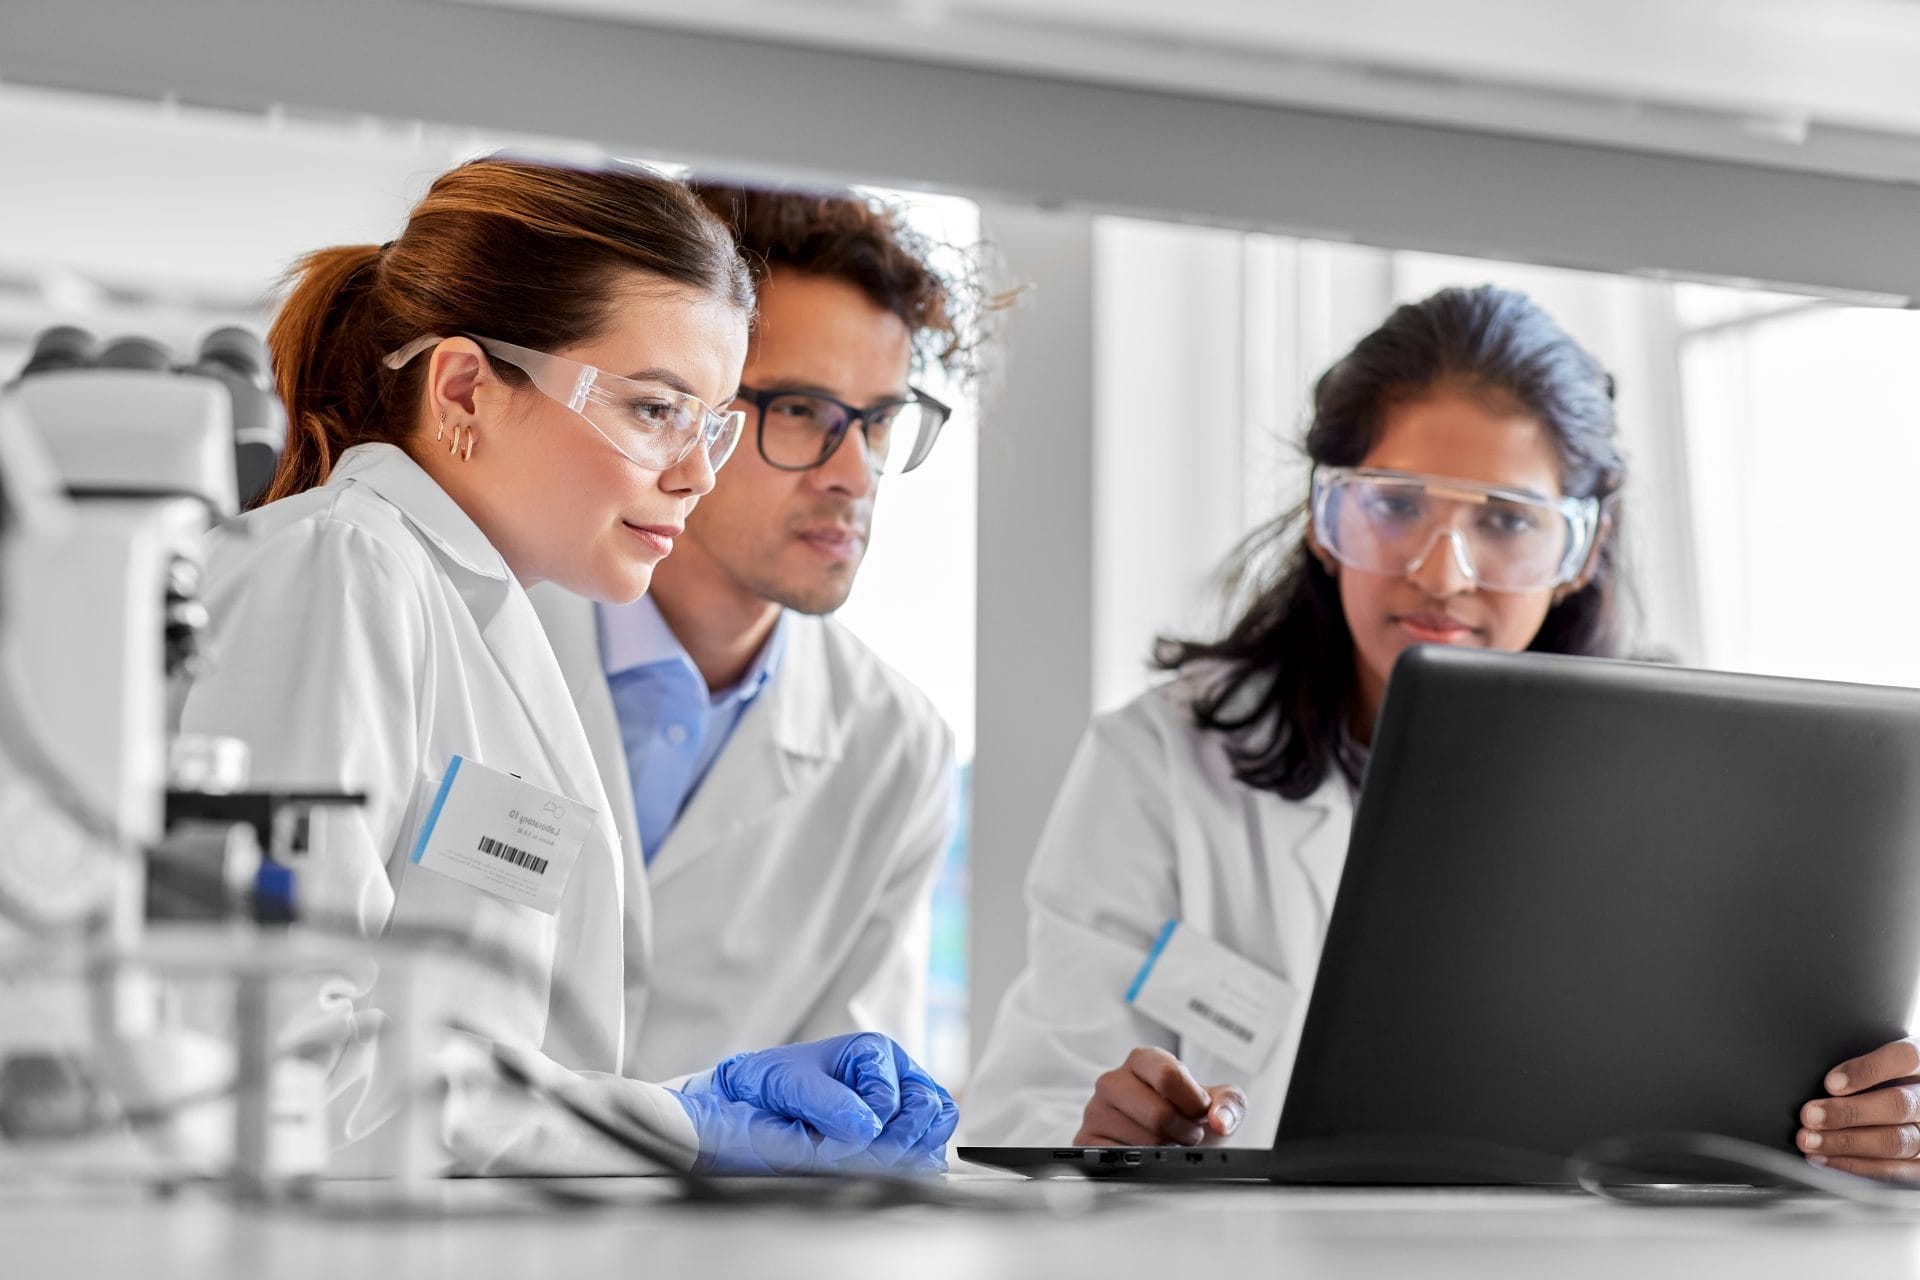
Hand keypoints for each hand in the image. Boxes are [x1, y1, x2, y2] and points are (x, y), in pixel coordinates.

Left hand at [676, 1032, 957, 1174]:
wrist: (751, 1099)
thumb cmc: (772, 1082)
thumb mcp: (789, 1083)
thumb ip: (829, 1103)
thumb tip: (868, 1128)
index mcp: (872, 1052)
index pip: (890, 1099)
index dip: (865, 1129)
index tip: (828, 1147)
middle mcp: (894, 1074)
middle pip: (928, 1108)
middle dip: (897, 1140)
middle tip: (862, 1160)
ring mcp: (902, 1102)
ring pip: (937, 1124)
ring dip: (913, 1151)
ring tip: (877, 1165)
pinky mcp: (901, 1130)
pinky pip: (931, 1145)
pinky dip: (920, 1161)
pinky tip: (894, 1170)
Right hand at [1074, 1046, 1244, 1145]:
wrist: (1171, 1141)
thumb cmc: (1189, 1116)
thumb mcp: (1217, 1103)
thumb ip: (1230, 1103)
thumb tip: (1220, 1121)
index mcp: (1143, 1060)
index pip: (1168, 1075)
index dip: (1193, 1102)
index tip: (1199, 1113)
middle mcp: (1113, 1081)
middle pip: (1158, 1114)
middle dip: (1183, 1132)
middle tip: (1187, 1134)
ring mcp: (1096, 1111)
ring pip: (1142, 1142)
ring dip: (1165, 1151)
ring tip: (1166, 1144)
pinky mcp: (1086, 1141)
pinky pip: (1119, 1160)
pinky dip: (1141, 1166)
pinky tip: (1145, 1157)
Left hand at [1797, 1036, 1919, 1180]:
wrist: (1909, 1101)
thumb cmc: (1882, 1079)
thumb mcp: (1875, 1057)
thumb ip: (1859, 1064)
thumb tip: (1822, 1079)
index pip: (1904, 1058)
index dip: (1867, 1070)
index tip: (1831, 1083)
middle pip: (1898, 1104)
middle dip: (1848, 1113)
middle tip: (1810, 1115)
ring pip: (1896, 1141)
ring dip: (1846, 1143)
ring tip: (1810, 1141)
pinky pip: (1897, 1172)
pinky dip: (1858, 1167)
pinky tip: (1828, 1160)